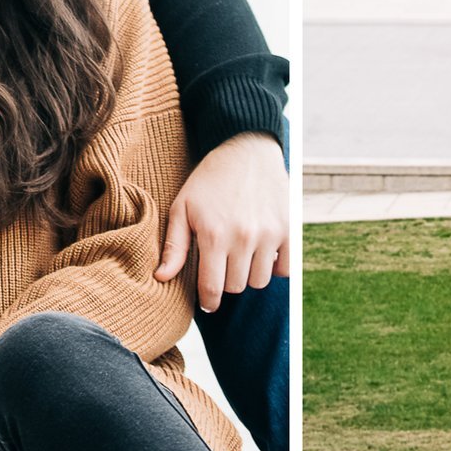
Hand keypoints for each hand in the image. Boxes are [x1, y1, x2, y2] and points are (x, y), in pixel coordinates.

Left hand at [158, 131, 289, 311]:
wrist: (246, 148)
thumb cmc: (209, 179)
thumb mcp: (182, 207)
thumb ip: (174, 246)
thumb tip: (161, 278)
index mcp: (214, 235)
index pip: (213, 289)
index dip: (208, 301)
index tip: (207, 302)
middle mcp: (243, 237)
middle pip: (236, 287)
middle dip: (226, 281)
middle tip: (221, 265)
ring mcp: (269, 233)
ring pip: (259, 281)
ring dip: (248, 274)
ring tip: (240, 257)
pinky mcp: (288, 228)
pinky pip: (285, 269)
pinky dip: (274, 268)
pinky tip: (262, 254)